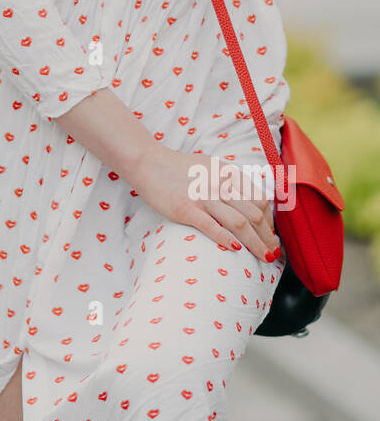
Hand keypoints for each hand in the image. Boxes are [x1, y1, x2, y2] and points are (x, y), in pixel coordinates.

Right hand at [124, 145, 280, 263]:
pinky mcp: (186, 209)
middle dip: (268, 236)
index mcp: (228, 173)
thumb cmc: (179, 167)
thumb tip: (248, 200)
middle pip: (254, 214)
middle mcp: (220, 184)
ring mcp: (204, 197)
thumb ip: (229, 181)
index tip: (269, 235)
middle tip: (272, 253)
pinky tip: (236, 250)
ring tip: (264, 257)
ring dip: (256, 243)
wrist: (148, 163)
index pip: (260, 200)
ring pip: (239, 223)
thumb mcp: (211, 166)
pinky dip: (226, 240)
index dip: (269, 221)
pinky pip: (212, 227)